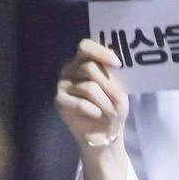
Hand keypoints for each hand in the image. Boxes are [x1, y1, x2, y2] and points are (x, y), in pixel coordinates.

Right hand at [56, 38, 127, 152]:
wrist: (105, 132)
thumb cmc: (113, 107)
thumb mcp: (118, 88)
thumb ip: (113, 74)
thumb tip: (116, 63)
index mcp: (83, 61)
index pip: (86, 46)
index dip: (101, 53)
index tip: (118, 65)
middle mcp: (70, 69)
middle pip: (89, 67)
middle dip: (109, 86)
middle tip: (118, 101)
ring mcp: (62, 84)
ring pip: (88, 87)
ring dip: (105, 102)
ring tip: (110, 112)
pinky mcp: (59, 101)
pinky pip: (81, 103)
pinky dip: (94, 111)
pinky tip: (98, 115)